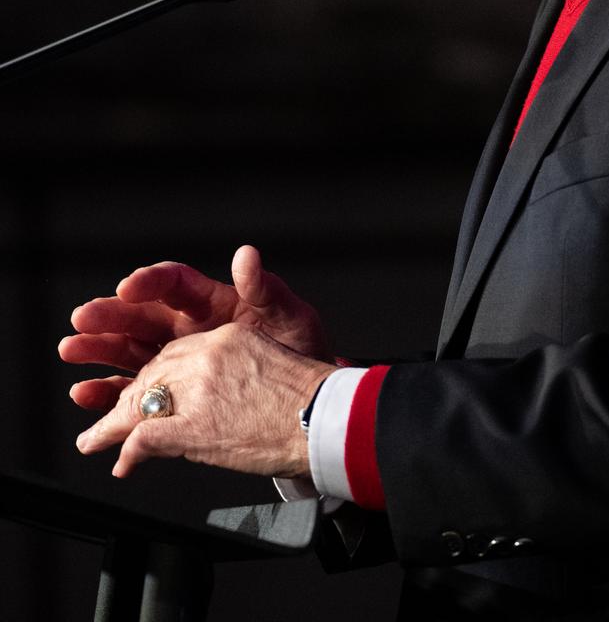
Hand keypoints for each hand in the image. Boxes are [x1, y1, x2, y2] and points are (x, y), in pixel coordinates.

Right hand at [60, 244, 331, 411]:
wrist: (306, 399)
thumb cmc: (300, 350)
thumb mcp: (290, 317)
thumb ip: (266, 289)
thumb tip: (247, 254)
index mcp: (214, 302)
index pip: (176, 284)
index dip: (150, 281)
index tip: (128, 286)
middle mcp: (189, 327)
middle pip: (142, 315)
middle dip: (111, 315)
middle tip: (83, 318)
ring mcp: (178, 359)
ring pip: (129, 349)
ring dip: (99, 350)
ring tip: (72, 350)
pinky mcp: (172, 392)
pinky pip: (135, 390)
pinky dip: (110, 392)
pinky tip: (86, 392)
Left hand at [74, 323, 333, 478]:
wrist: (324, 418)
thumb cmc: (310, 394)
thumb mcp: (272, 356)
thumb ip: (238, 361)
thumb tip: (225, 382)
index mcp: (228, 338)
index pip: (176, 353)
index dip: (154, 374)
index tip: (144, 388)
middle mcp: (208, 357)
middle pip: (153, 373)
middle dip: (127, 396)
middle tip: (110, 416)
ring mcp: (199, 391)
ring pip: (141, 401)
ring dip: (112, 423)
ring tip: (95, 439)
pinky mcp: (194, 426)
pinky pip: (147, 436)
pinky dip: (127, 450)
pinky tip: (121, 461)